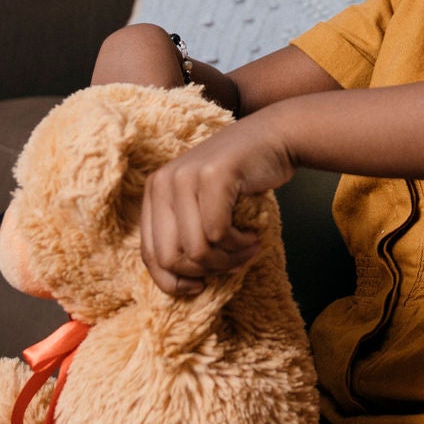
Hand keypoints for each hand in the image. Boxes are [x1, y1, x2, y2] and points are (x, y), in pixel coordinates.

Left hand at [138, 115, 294, 296]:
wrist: (274, 137)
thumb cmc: (240, 178)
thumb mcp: (200, 202)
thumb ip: (183, 232)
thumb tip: (180, 284)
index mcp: (154, 190)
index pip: (149, 254)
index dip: (172, 281)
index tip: (198, 286)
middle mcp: (163, 181)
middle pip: (171, 257)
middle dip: (204, 272)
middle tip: (231, 266)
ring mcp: (187, 176)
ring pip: (198, 249)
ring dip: (228, 260)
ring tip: (247, 251)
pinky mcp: (213, 176)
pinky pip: (219, 233)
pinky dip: (240, 244)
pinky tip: (252, 237)